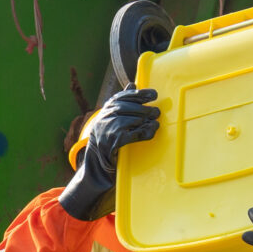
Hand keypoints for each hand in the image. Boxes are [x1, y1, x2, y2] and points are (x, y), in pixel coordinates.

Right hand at [58, 87, 158, 219]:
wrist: (96, 165)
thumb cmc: (108, 139)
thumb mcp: (112, 118)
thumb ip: (123, 103)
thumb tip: (132, 85)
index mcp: (105, 111)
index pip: (122, 97)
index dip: (139, 94)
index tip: (153, 94)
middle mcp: (103, 119)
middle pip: (125, 108)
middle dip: (143, 109)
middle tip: (156, 112)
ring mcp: (105, 131)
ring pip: (126, 120)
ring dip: (144, 120)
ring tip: (155, 122)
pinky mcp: (111, 144)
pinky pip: (129, 135)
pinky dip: (142, 133)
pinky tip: (150, 132)